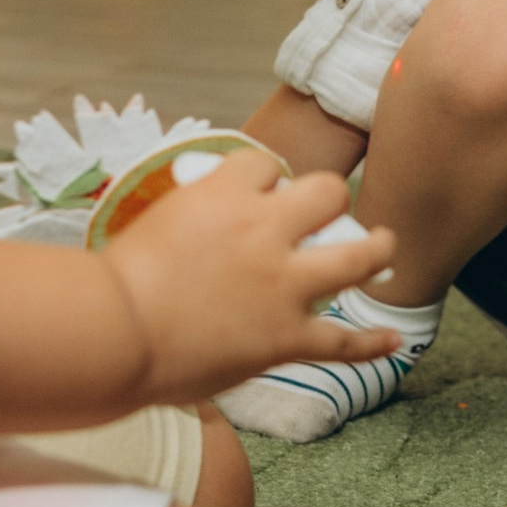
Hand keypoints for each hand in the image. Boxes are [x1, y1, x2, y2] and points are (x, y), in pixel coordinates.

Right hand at [100, 153, 399, 408]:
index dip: (267, 177)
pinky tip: (392, 341)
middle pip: (327, 192)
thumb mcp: (151, 225)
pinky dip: (371, 343)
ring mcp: (282, 285)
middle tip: (325, 215)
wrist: (114, 333)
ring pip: (358, 256)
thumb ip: (186, 220)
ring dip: (377, 249)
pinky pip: (343, 342)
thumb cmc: (114, 284)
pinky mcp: (286, 337)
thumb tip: (191, 228)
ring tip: (384, 247)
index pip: (265, 163)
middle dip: (329, 198)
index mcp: (223, 194)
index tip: (263, 191)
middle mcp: (264, 231)